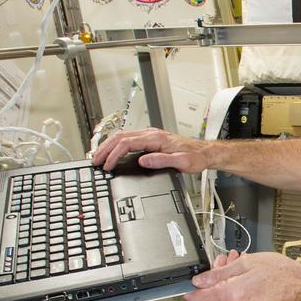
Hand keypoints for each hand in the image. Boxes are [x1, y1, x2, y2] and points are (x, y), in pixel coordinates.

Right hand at [91, 127, 213, 173]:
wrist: (205, 153)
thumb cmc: (195, 157)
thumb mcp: (181, 162)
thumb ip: (161, 161)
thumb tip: (143, 160)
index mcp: (156, 138)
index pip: (127, 143)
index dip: (114, 154)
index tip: (107, 165)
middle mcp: (151, 134)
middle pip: (120, 137)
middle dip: (105, 149)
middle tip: (95, 160)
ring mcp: (150, 136)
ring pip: (123, 137)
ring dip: (109, 146)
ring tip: (99, 157)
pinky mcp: (151, 140)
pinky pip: (129, 140)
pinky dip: (117, 146)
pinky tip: (113, 152)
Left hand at [183, 250, 300, 300]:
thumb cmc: (280, 273)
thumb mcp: (246, 264)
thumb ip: (219, 273)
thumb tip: (199, 281)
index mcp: (233, 296)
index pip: (199, 299)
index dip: (190, 289)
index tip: (187, 284)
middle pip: (213, 294)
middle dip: (217, 275)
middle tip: (227, 260)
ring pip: (224, 296)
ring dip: (228, 280)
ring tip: (240, 265)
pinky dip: (236, 289)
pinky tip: (246, 276)